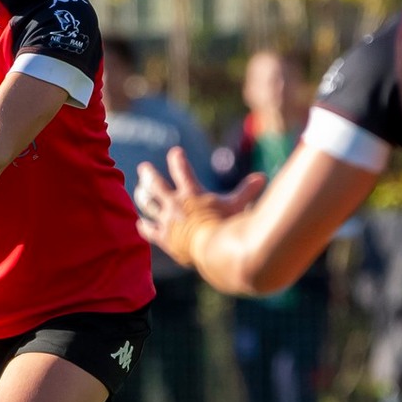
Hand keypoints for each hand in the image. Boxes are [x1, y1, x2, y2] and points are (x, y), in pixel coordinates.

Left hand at [134, 146, 264, 268]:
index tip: (175, 152)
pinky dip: (144, 226)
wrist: (212, 249)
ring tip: (138, 190)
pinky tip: (140, 223)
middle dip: (149, 174)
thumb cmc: (227, 226)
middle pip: (156, 184)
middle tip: (144, 168)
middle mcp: (175, 204)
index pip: (182, 169)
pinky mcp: (164, 238)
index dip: (177, 159)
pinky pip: (149, 230)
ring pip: (148, 203)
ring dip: (142, 195)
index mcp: (192, 193)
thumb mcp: (237, 205)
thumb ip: (248, 190)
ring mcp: (167, 221)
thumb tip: (263, 177)